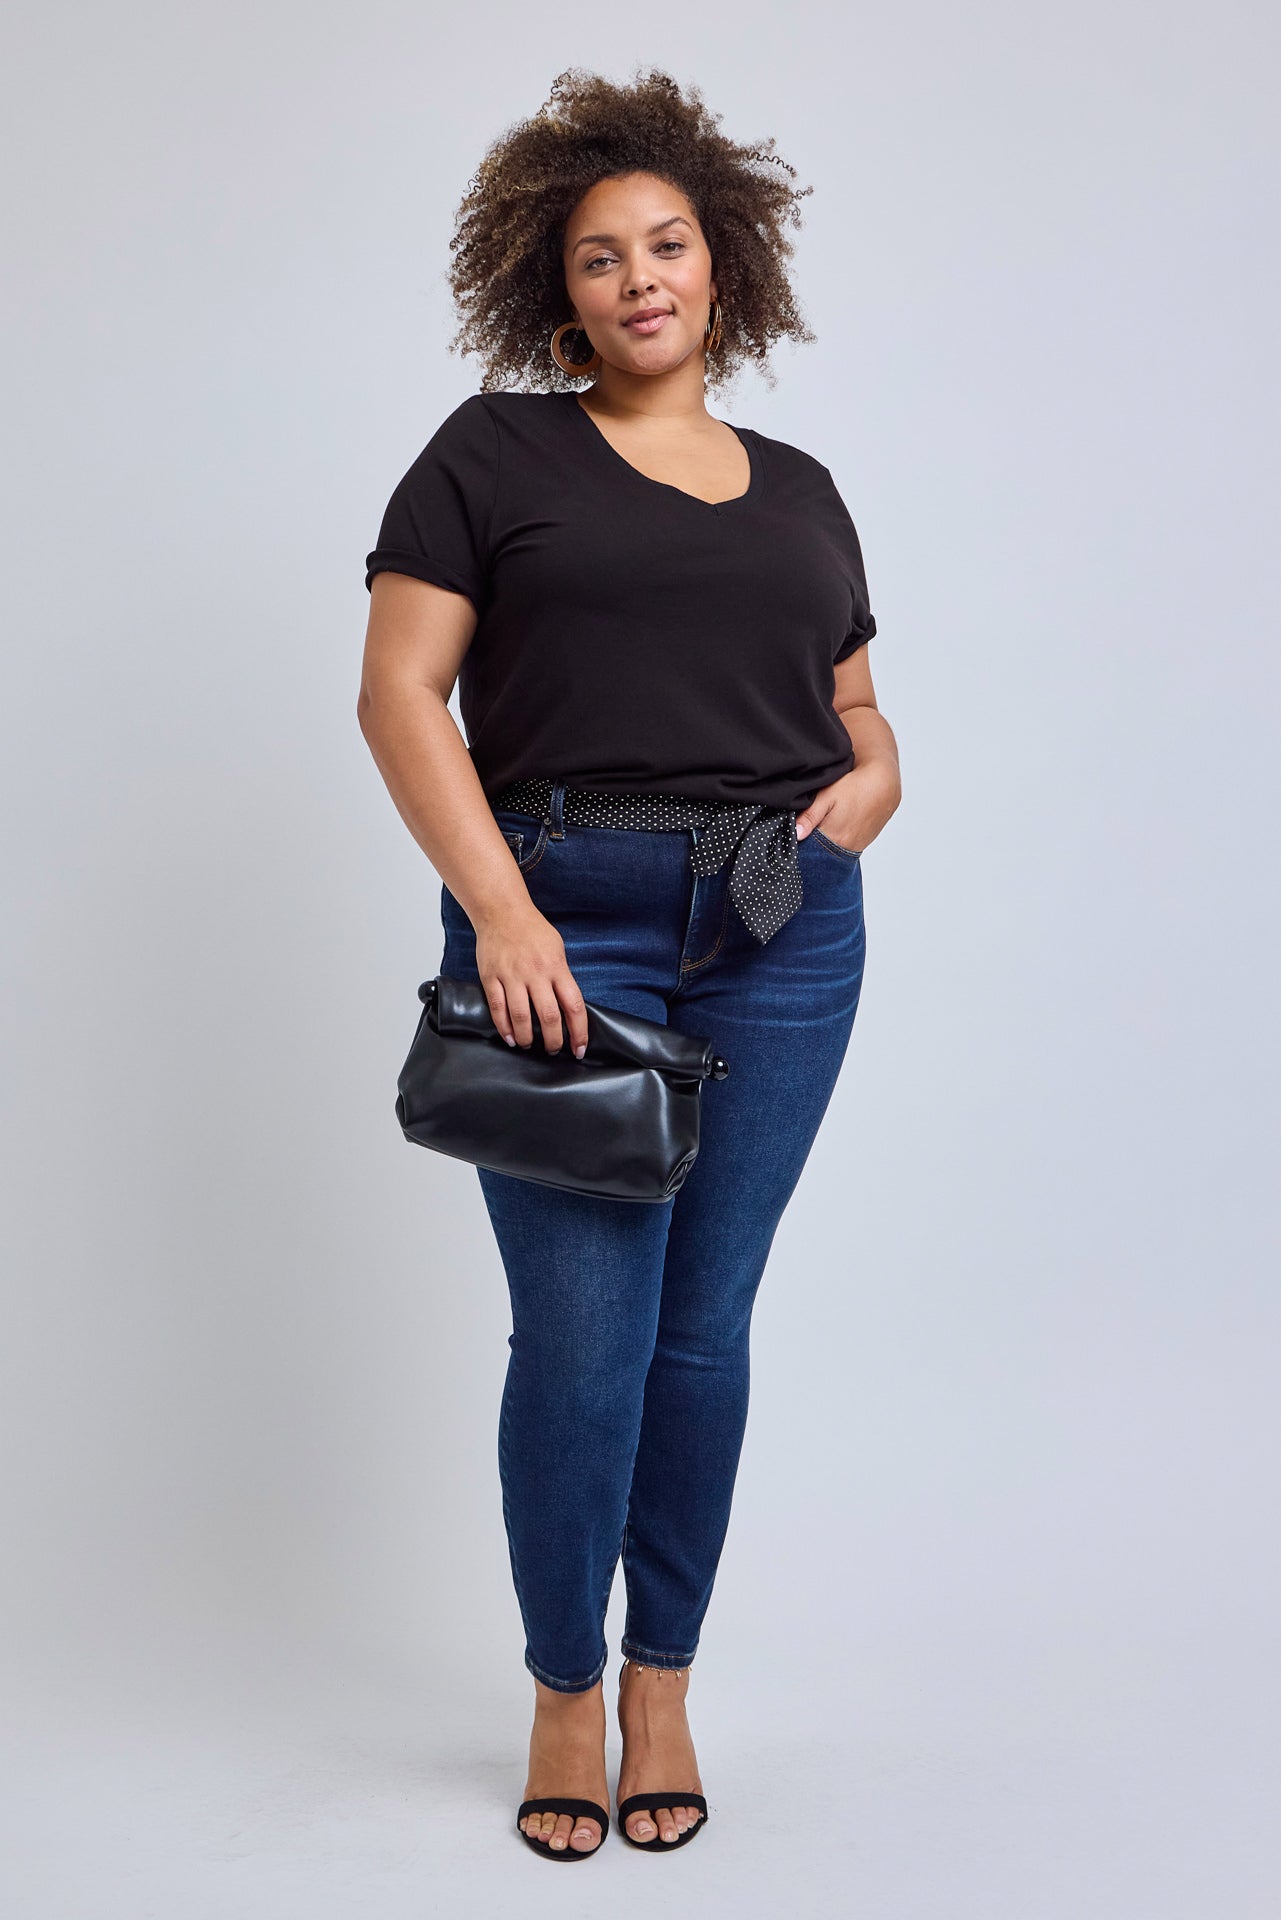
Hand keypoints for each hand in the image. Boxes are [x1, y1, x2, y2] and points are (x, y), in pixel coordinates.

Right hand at [473, 901, 590, 1058]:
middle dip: (553, 1040)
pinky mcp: (491, 976)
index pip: (574, 1006)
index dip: (579, 1031)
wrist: (502, 911)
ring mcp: (512, 975)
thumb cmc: (532, 930)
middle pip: (548, 1016)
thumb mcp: (557, 949)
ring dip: (527, 1037)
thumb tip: (568, 1005)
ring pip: (521, 1016)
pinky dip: (504, 1027)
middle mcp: (536, 973)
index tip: (580, 1048)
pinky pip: (498, 1007)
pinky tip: (510, 1037)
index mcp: (557, 967)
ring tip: (530, 1045)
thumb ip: (562, 976)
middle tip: (554, 1050)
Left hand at [795, 759, 899, 853]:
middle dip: (813, 842)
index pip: (810, 850)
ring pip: (835, 849)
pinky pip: (846, 844)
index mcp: (834, 837)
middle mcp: (847, 846)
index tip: (798, 832)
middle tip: (811, 823)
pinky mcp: (865, 841)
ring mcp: (858, 845)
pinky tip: (838, 822)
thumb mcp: (827, 796)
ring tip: (827, 820)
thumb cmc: (854, 786)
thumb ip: (810, 816)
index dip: (801, 842)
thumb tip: (796, 834)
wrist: (884, 782)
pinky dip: (839, 838)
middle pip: (822, 851)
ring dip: (827, 840)